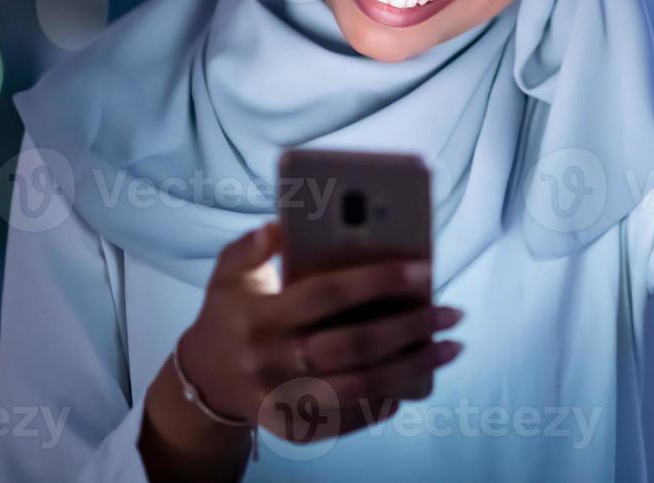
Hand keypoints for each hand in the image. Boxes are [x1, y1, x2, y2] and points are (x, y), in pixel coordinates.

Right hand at [141, 223, 462, 479]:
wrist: (202, 381)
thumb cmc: (230, 313)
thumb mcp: (227, 274)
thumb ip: (249, 247)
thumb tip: (280, 226)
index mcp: (261, 317)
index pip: (328, 294)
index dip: (378, 281)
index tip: (424, 270)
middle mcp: (273, 361)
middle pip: (354, 346)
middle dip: (410, 328)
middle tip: (451, 312)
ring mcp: (284, 400)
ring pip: (362, 387)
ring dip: (414, 368)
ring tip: (451, 347)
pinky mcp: (295, 428)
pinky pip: (351, 417)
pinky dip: (388, 400)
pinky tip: (417, 379)